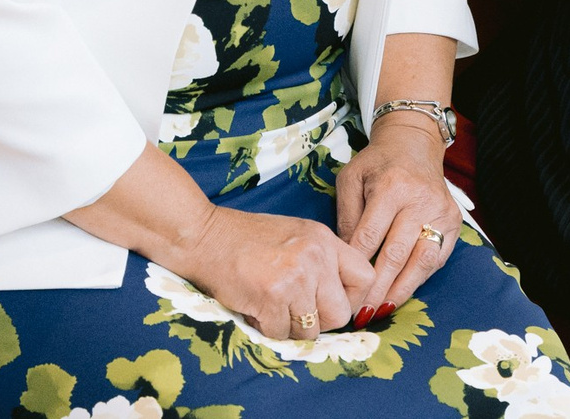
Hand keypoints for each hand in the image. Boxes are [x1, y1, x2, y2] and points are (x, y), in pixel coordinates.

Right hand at [174, 202, 373, 340]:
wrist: (204, 235)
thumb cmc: (248, 238)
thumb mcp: (296, 235)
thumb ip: (322, 261)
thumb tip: (342, 300)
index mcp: (325, 239)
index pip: (365, 278)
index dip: (353, 298)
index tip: (333, 303)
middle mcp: (315, 257)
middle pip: (340, 314)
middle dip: (320, 322)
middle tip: (297, 312)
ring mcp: (294, 278)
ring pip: (310, 330)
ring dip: (290, 328)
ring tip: (272, 307)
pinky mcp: (271, 297)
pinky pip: (281, 334)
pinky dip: (267, 328)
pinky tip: (255, 307)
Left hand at [334, 116, 460, 318]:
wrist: (414, 144)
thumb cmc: (377, 163)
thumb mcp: (351, 179)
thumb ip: (346, 217)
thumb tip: (344, 260)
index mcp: (392, 186)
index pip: (370, 237)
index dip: (356, 268)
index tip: (341, 291)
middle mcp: (420, 200)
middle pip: (396, 254)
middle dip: (376, 288)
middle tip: (359, 314)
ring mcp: (441, 212)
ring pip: (421, 261)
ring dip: (400, 291)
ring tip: (380, 311)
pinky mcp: (454, 222)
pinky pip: (437, 259)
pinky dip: (418, 279)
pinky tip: (400, 293)